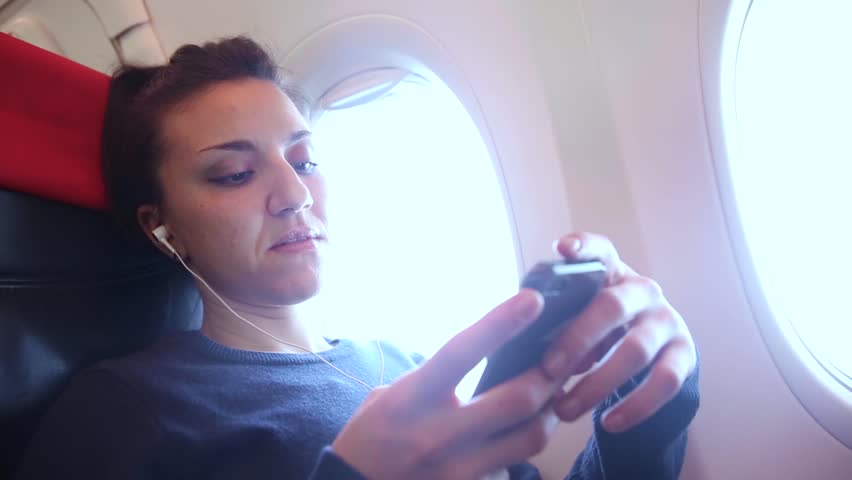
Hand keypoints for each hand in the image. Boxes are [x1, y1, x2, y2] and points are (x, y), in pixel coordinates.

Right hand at [332, 290, 561, 479]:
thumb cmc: (373, 436)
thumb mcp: (393, 395)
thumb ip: (437, 376)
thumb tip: (488, 350)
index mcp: (411, 399)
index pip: (461, 353)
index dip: (500, 324)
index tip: (533, 300)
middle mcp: (438, 435)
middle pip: (518, 399)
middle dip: (550, 375)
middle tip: (563, 358)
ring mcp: (458, 470)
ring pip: (531, 438)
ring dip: (549, 413)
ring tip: (552, 397)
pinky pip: (513, 468)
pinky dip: (521, 450)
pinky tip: (516, 439)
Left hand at [543, 232, 696, 432]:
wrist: (651, 354)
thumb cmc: (596, 330)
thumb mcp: (578, 316)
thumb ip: (557, 319)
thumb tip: (524, 344)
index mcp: (610, 273)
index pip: (599, 250)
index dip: (583, 246)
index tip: (562, 250)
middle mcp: (642, 290)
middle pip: (612, 307)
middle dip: (577, 339)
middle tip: (548, 369)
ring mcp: (666, 321)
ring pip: (636, 350)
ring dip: (598, 384)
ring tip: (565, 410)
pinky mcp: (684, 353)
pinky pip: (664, 381)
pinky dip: (636, 406)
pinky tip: (609, 423)